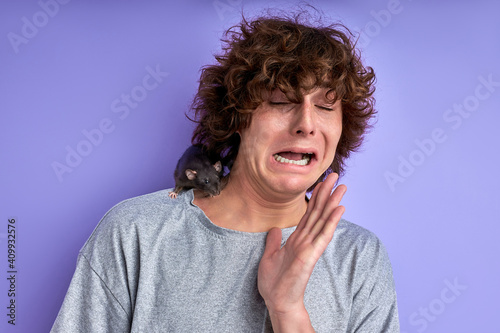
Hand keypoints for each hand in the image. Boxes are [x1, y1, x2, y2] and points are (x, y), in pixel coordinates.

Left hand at [257, 173, 346, 328]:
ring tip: (342, 186)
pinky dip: (331, 221)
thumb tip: (274, 229)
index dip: (315, 197)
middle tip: (335, 175)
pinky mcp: (311, 255)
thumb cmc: (274, 283)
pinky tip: (339, 209)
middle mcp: (306, 240)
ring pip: (323, 219)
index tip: (321, 182)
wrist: (277, 301)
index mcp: (296, 239)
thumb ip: (274, 242)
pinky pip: (323, 235)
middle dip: (326, 193)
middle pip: (318, 212)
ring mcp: (310, 246)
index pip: (308, 213)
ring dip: (333, 202)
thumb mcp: (269, 257)